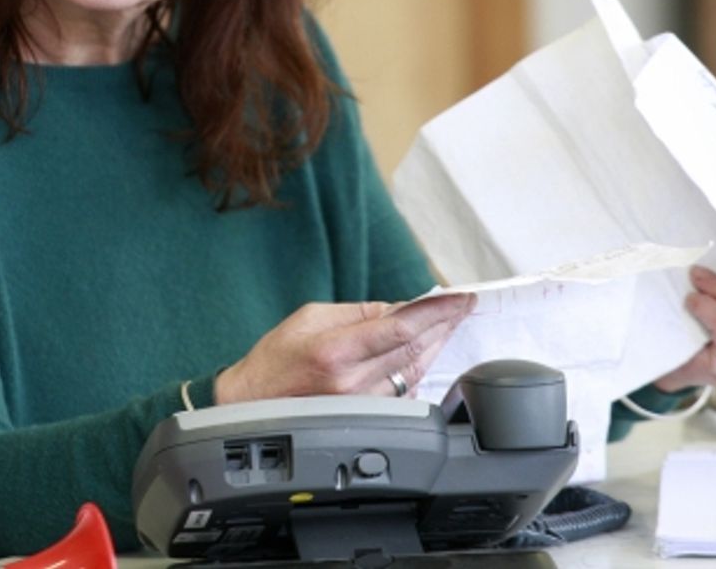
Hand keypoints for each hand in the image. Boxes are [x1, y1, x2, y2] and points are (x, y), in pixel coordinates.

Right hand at [213, 293, 473, 404]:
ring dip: (436, 345)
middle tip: (463, 305)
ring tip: (450, 323)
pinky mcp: (365, 418)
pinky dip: (420, 368)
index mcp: (336, 351)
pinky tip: (427, 352)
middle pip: (414, 349)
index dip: (436, 312)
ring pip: (415, 371)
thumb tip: (397, 308)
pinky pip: (405, 391)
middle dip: (443, 323)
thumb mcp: (309, 318)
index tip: (460, 298)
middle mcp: (352, 382)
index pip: (400, 328)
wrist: (252, 406)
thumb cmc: (274, 361)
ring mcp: (361, 405)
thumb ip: (357, 312)